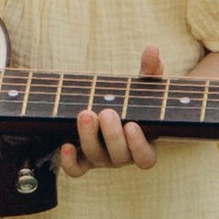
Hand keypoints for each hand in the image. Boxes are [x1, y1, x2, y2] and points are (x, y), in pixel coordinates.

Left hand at [60, 44, 164, 177]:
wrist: (112, 108)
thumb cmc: (133, 98)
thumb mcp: (144, 84)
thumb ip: (150, 70)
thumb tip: (152, 49)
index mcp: (143, 145)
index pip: (145, 158)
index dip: (139, 145)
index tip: (133, 125)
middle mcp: (122, 156)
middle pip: (119, 157)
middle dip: (112, 135)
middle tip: (106, 112)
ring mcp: (101, 159)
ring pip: (96, 158)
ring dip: (89, 138)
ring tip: (85, 114)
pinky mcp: (81, 158)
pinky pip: (75, 169)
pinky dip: (69, 161)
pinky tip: (65, 144)